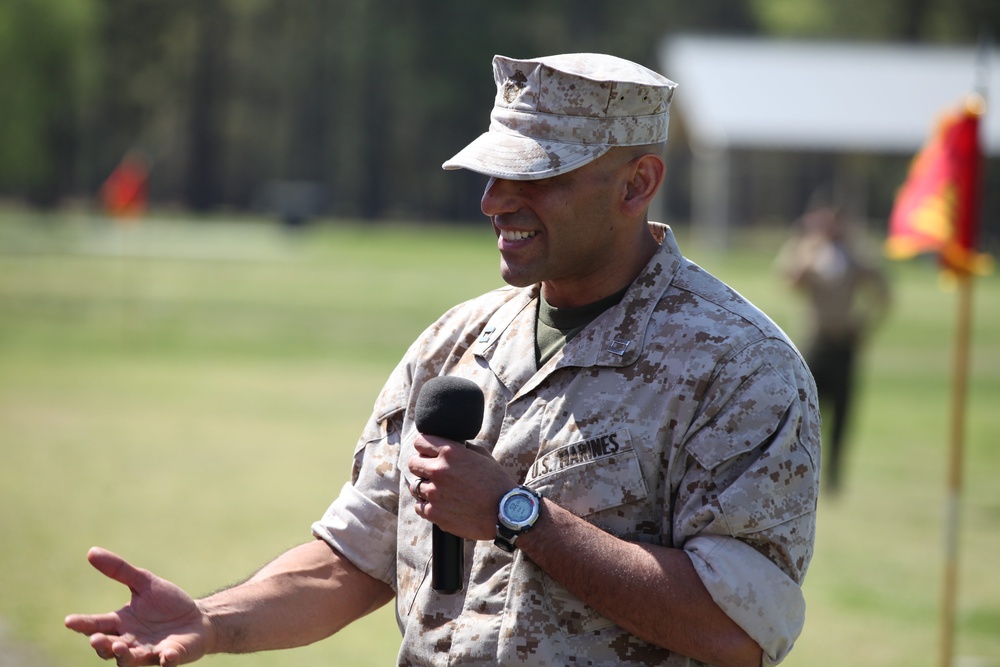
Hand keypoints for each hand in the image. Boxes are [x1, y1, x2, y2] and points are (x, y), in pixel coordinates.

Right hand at [64, 547, 211, 665]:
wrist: (197, 619)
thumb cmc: (167, 603)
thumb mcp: (144, 582)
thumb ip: (120, 571)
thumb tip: (91, 551)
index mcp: (121, 623)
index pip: (97, 625)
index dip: (83, 624)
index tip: (69, 621)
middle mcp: (130, 642)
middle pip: (109, 648)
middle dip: (102, 645)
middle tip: (96, 639)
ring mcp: (149, 652)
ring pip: (131, 660)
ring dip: (125, 656)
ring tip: (121, 647)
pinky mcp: (170, 656)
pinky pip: (166, 661)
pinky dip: (165, 660)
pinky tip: (166, 655)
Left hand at [408, 435, 514, 539]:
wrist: (506, 513)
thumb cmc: (497, 484)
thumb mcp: (484, 456)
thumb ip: (464, 449)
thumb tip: (454, 445)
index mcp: (451, 452)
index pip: (421, 442)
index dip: (424, 447)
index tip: (428, 453)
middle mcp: (439, 470)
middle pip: (413, 463)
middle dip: (422, 467)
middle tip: (433, 474)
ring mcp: (434, 493)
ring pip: (415, 486)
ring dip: (425, 488)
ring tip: (440, 492)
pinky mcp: (434, 513)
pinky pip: (419, 507)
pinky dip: (427, 506)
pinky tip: (440, 506)